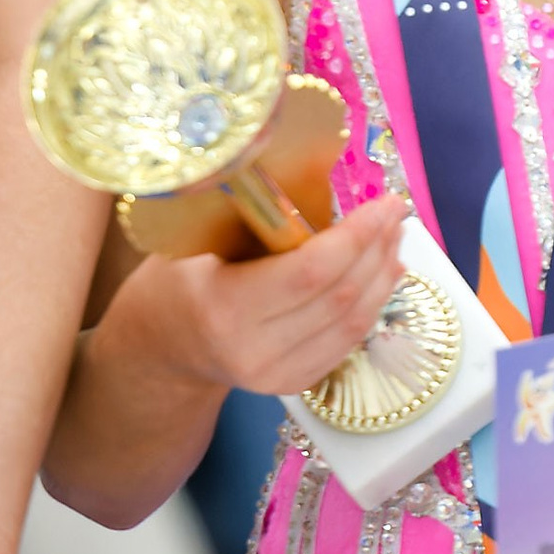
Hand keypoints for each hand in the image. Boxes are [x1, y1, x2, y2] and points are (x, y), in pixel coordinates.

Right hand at [118, 195, 411, 397]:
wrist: (156, 349)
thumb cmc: (174, 279)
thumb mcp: (195, 240)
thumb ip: (248, 214)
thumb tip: (315, 168)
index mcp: (223, 308)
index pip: (310, 271)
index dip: (356, 235)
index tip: (384, 201)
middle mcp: (251, 351)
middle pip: (340, 295)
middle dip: (378, 246)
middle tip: (396, 208)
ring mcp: (273, 377)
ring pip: (353, 323)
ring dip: (384, 273)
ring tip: (397, 234)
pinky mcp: (290, 385)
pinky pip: (347, 343)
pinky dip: (375, 304)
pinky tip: (386, 271)